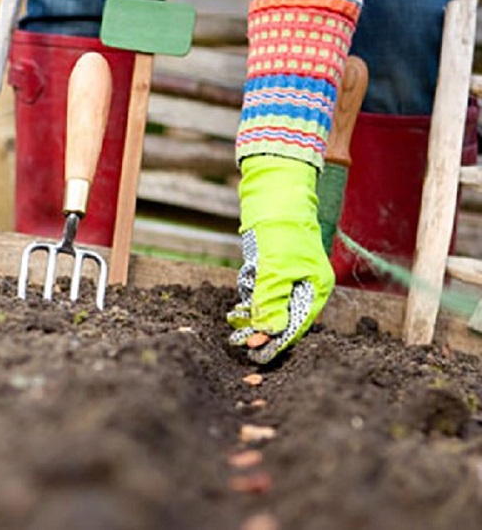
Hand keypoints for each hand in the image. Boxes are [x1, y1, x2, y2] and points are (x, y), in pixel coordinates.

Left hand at [227, 156, 334, 363]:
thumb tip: (268, 332)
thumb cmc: (282, 231)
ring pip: (267, 304)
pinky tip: (240, 296)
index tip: (256, 353)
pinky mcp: (272, 267)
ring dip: (251, 309)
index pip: (297, 324)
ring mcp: (287, 276)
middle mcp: (304, 285)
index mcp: (315, 289)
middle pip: (281, 317)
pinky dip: (249, 293)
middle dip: (259, 327)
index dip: (276, 339)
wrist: (275, 198)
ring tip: (234, 317)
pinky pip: (259, 290)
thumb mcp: (275, 270)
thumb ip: (272, 302)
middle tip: (237, 340)